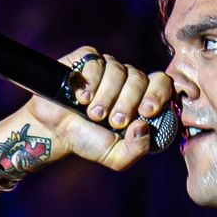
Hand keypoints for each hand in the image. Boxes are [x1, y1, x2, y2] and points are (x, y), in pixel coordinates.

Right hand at [23, 47, 173, 170]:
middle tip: (113, 121)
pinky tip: (81, 97)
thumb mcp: (115, 156)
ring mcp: (107, 68)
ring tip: (93, 114)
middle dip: (127, 103)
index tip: (147, 111)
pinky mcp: (86, 60)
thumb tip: (144, 126)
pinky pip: (95, 61)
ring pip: (117, 70)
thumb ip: (136, 149)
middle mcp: (127, 81)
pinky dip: (90, 81)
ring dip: (106, 96)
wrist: (55, 132)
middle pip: (139, 78)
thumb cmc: (89, 141)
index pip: (161, 83)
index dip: (158, 93)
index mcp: (141, 99)